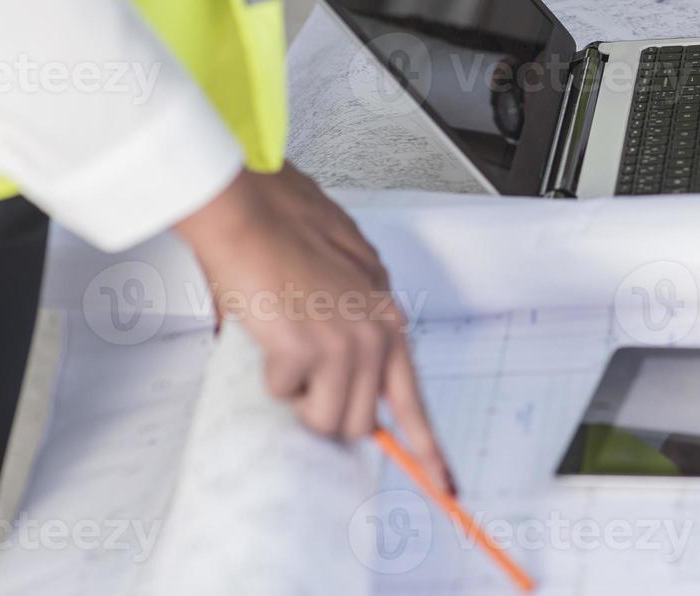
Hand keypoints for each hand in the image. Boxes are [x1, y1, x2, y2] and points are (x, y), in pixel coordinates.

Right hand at [175, 163, 452, 494]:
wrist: (254, 213)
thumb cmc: (291, 235)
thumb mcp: (350, 278)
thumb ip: (361, 324)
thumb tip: (358, 373)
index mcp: (389, 322)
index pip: (416, 400)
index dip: (429, 450)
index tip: (445, 484)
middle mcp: (376, 337)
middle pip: (361, 423)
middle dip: (328, 413)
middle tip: (305, 378)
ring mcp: (343, 346)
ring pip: (325, 420)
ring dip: (299, 400)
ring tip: (287, 352)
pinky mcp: (304, 350)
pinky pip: (282, 395)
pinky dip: (269, 375)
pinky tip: (270, 333)